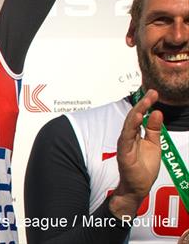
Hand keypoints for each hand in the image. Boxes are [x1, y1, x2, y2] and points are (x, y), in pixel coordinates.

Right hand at [109, 89, 162, 218]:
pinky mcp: (124, 152)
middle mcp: (128, 136)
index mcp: (136, 134)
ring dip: (137, 113)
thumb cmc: (143, 167)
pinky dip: (131, 126)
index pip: (140, 116)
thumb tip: (157, 112)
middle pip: (134, 117)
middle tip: (152, 93)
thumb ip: (154, 130)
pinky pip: (127, 137)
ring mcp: (125, 144)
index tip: (154, 93)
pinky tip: (136, 118)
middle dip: (143, 104)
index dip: (146, 104)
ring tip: (145, 103)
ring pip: (129, 124)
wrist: (138, 187)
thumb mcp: (154, 145)